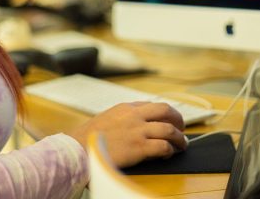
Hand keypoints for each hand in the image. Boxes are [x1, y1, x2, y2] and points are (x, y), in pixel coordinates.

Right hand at [66, 102, 186, 167]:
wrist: (78, 149)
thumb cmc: (89, 138)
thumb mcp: (107, 119)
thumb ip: (123, 118)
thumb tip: (137, 123)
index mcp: (126, 108)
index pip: (153, 105)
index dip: (165, 113)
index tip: (170, 120)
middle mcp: (134, 116)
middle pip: (166, 111)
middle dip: (178, 120)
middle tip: (181, 129)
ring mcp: (137, 131)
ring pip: (169, 129)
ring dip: (178, 138)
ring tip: (181, 144)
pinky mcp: (139, 147)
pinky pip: (163, 146)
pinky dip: (169, 150)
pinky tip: (167, 154)